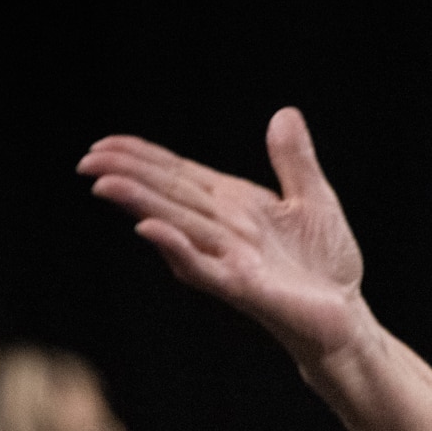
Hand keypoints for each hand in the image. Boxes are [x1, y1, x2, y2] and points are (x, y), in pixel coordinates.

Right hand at [79, 109, 367, 365]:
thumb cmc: (324, 264)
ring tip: (105, 183)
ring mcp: (229, 258)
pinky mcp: (243, 287)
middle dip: (129, 176)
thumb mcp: (314, 199)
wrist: (344, 317)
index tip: (104, 143)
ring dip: (142, 204)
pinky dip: (177, 248)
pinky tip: (150, 230)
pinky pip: (204, 267)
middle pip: (169, 196)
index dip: (143, 158)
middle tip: (87, 160)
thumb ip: (294, 160)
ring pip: (177, 225)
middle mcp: (223, 230)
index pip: (179, 175)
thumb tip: (285, 113)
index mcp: (234, 205)